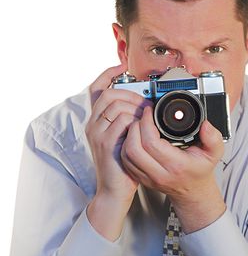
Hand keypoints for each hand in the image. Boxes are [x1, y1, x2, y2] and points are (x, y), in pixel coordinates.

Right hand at [85, 65, 151, 239]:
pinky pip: (122, 122)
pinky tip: (142, 128)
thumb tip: (145, 103)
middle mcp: (93, 124)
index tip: (121, 66)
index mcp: (97, 120)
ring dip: (135, 108)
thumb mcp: (124, 137)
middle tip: (145, 104)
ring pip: (116, 106)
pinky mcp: (105, 143)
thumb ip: (128, 119)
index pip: (96, 89)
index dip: (108, 74)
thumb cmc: (123, 162)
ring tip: (146, 118)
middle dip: (130, 94)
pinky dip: (135, 121)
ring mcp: (97, 133)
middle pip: (108, 94)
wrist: (115, 189)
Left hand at [121, 106, 225, 232]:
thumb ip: (213, 138)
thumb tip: (205, 125)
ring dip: (129, 136)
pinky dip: (126, 146)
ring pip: (126, 155)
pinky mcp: (140, 178)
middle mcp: (159, 173)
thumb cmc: (200, 170)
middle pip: (134, 149)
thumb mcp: (214, 153)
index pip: (151, 143)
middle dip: (135, 127)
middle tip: (143, 117)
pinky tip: (135, 137)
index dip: (146, 123)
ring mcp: (148, 177)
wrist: (193, 191)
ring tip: (139, 125)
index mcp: (176, 165)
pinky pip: (125, 161)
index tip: (150, 112)